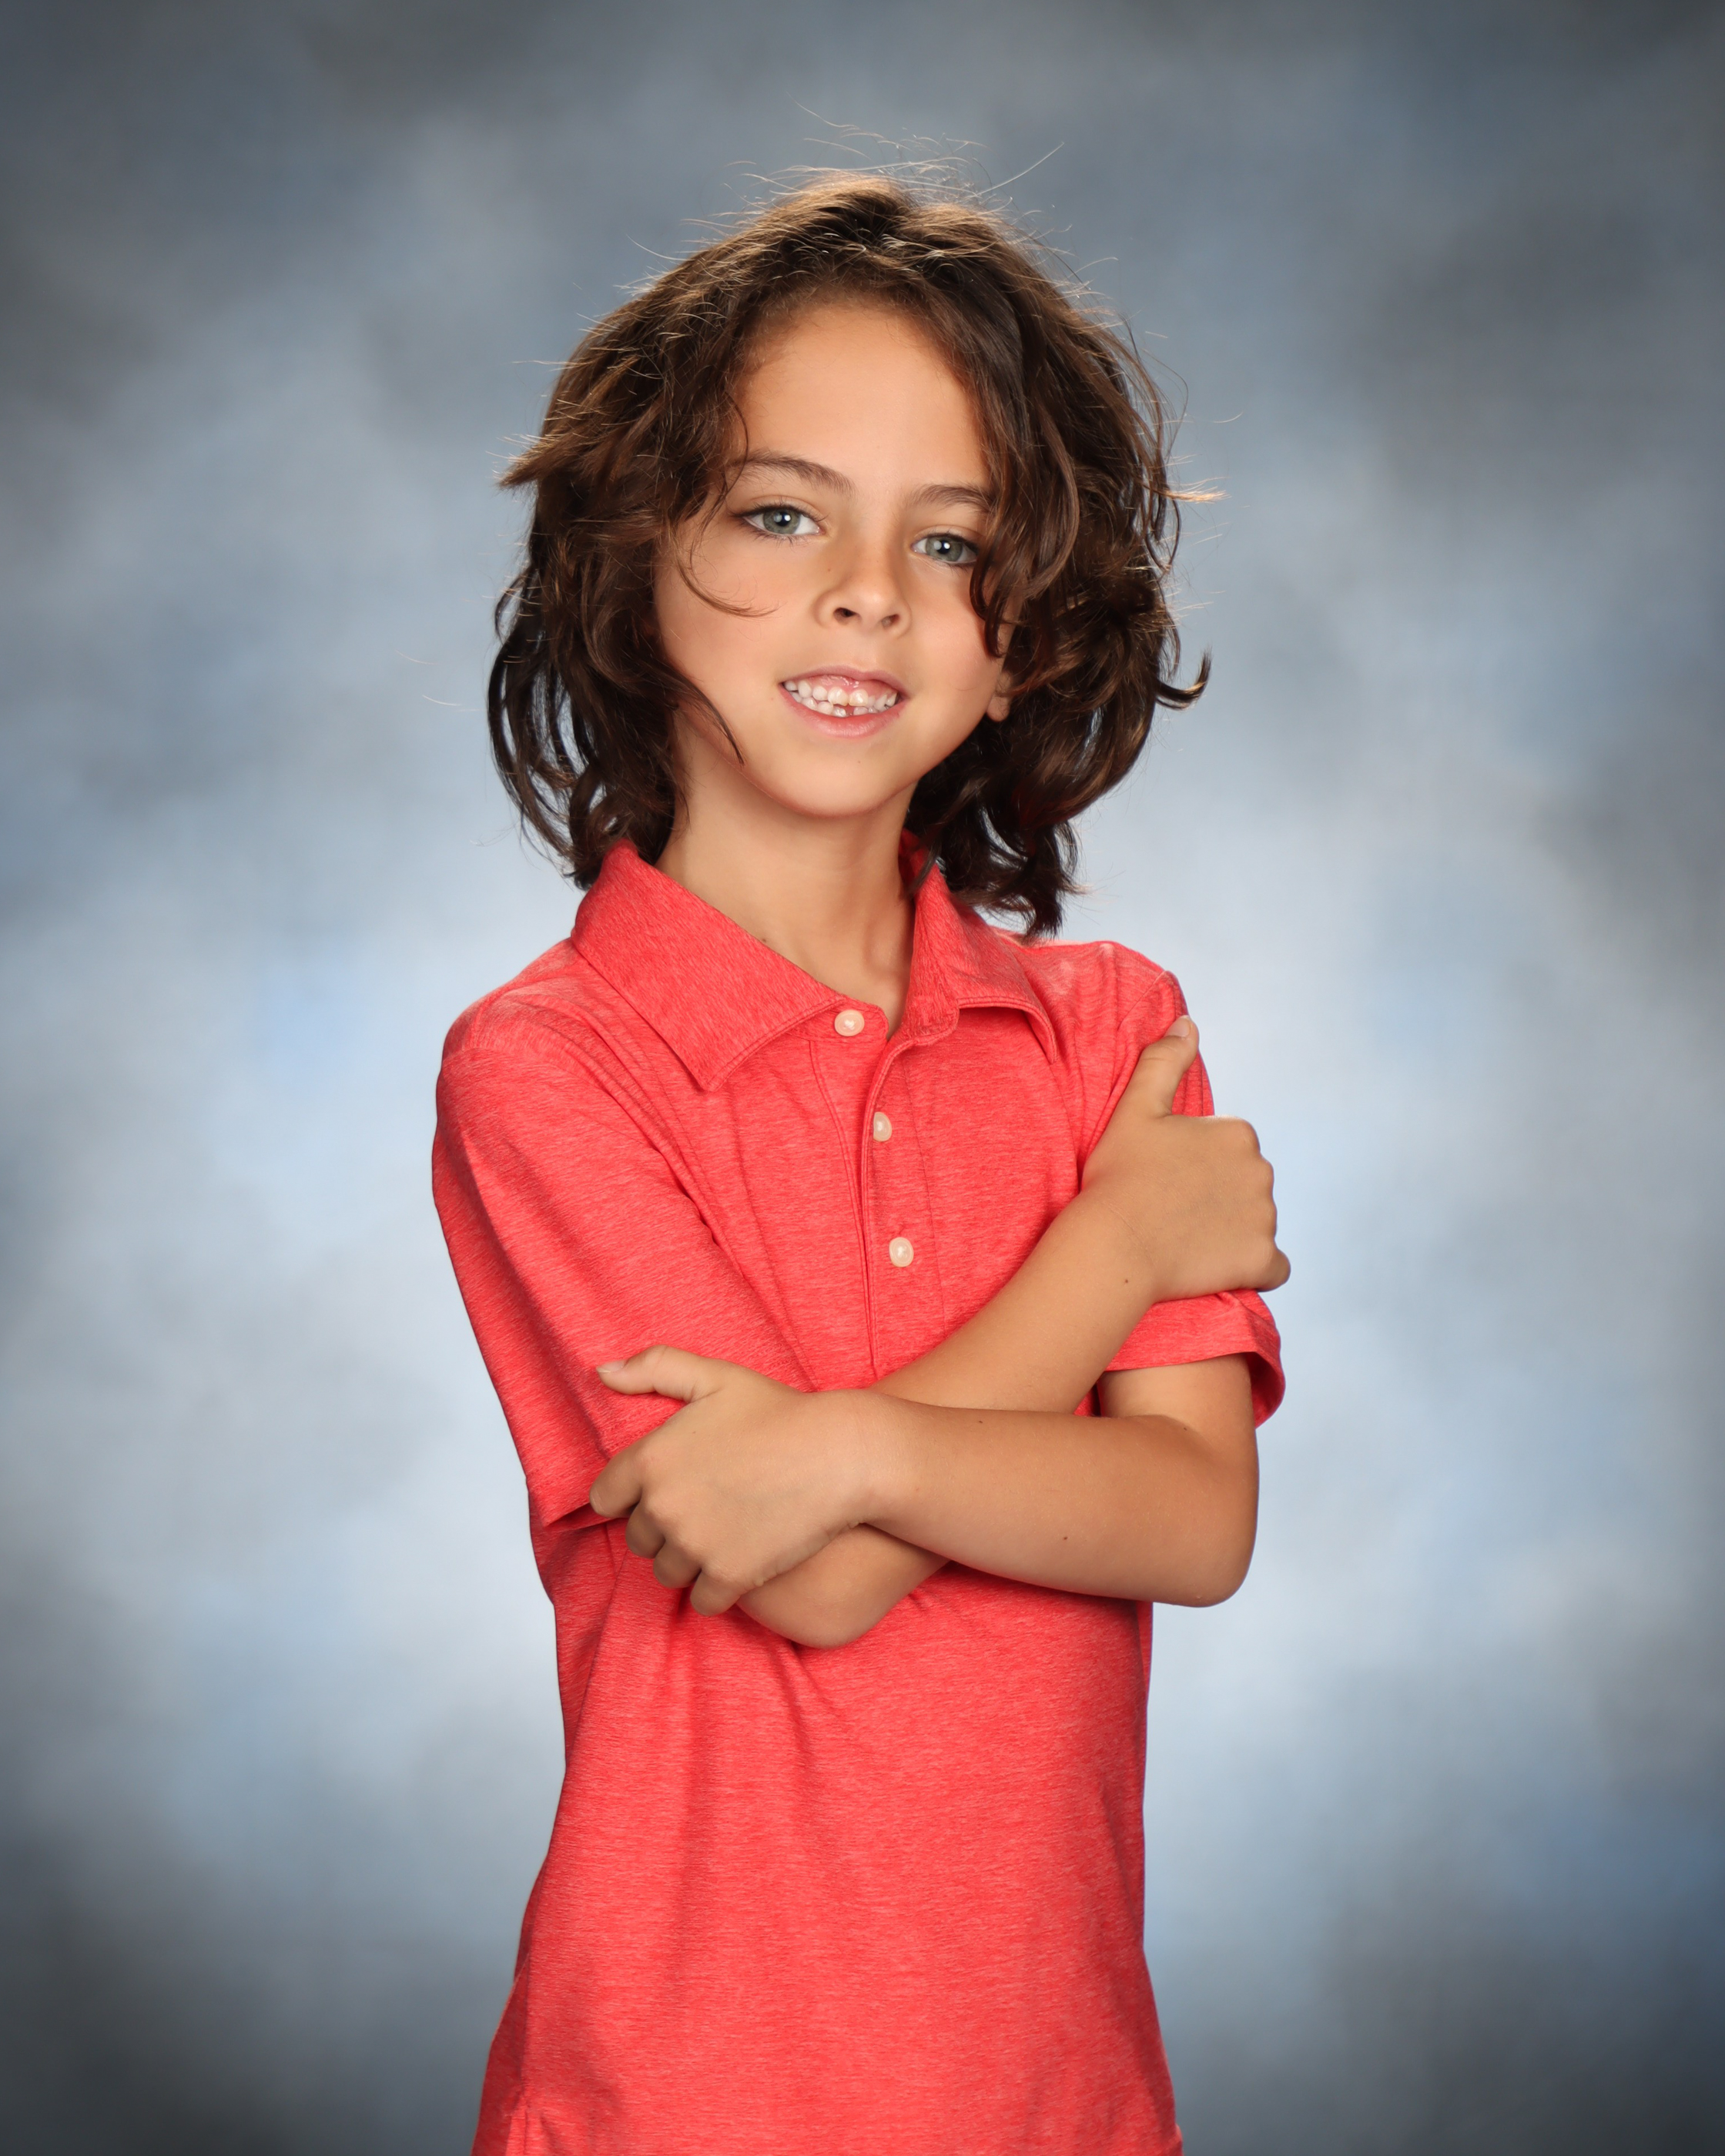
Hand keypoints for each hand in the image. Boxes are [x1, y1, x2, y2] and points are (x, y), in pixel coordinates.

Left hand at [588, 1348, 880, 1613]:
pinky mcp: (727, 1576)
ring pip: (667, 1572)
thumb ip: (654, 1368)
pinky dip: (717, 1588)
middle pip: (637, 1540)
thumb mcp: (715, 1377)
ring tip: (720, 1536)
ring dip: (687, 1561)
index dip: (630, 1496)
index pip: (605, 1498)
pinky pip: (701, 1601)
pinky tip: (738, 1563)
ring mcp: (694, 1545)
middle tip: (702, 1510)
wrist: (841, 1457)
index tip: (662, 1490)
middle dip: (662, 1529)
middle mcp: (663, 1507)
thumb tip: (602, 1372)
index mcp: (650, 1460)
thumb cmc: (780, 1413)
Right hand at [1082, 1017, 1289, 1302]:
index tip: (1166, 1179)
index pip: (1229, 1149)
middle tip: (1173, 1210)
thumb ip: (1163, 1062)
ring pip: (1256, 1222)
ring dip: (1233, 1231)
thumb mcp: (1135, 1109)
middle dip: (1220, 1195)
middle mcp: (1261, 1170)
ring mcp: (1264, 1218)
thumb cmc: (1119, 1176)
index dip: (1197, 1165)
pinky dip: (1255, 1268)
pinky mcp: (1262, 1260)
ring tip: (1187, 1240)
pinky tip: (1220, 1267)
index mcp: (1237, 1132)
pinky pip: (1273, 1267)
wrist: (1116, 1243)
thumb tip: (1187, 1023)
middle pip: (1246, 1184)